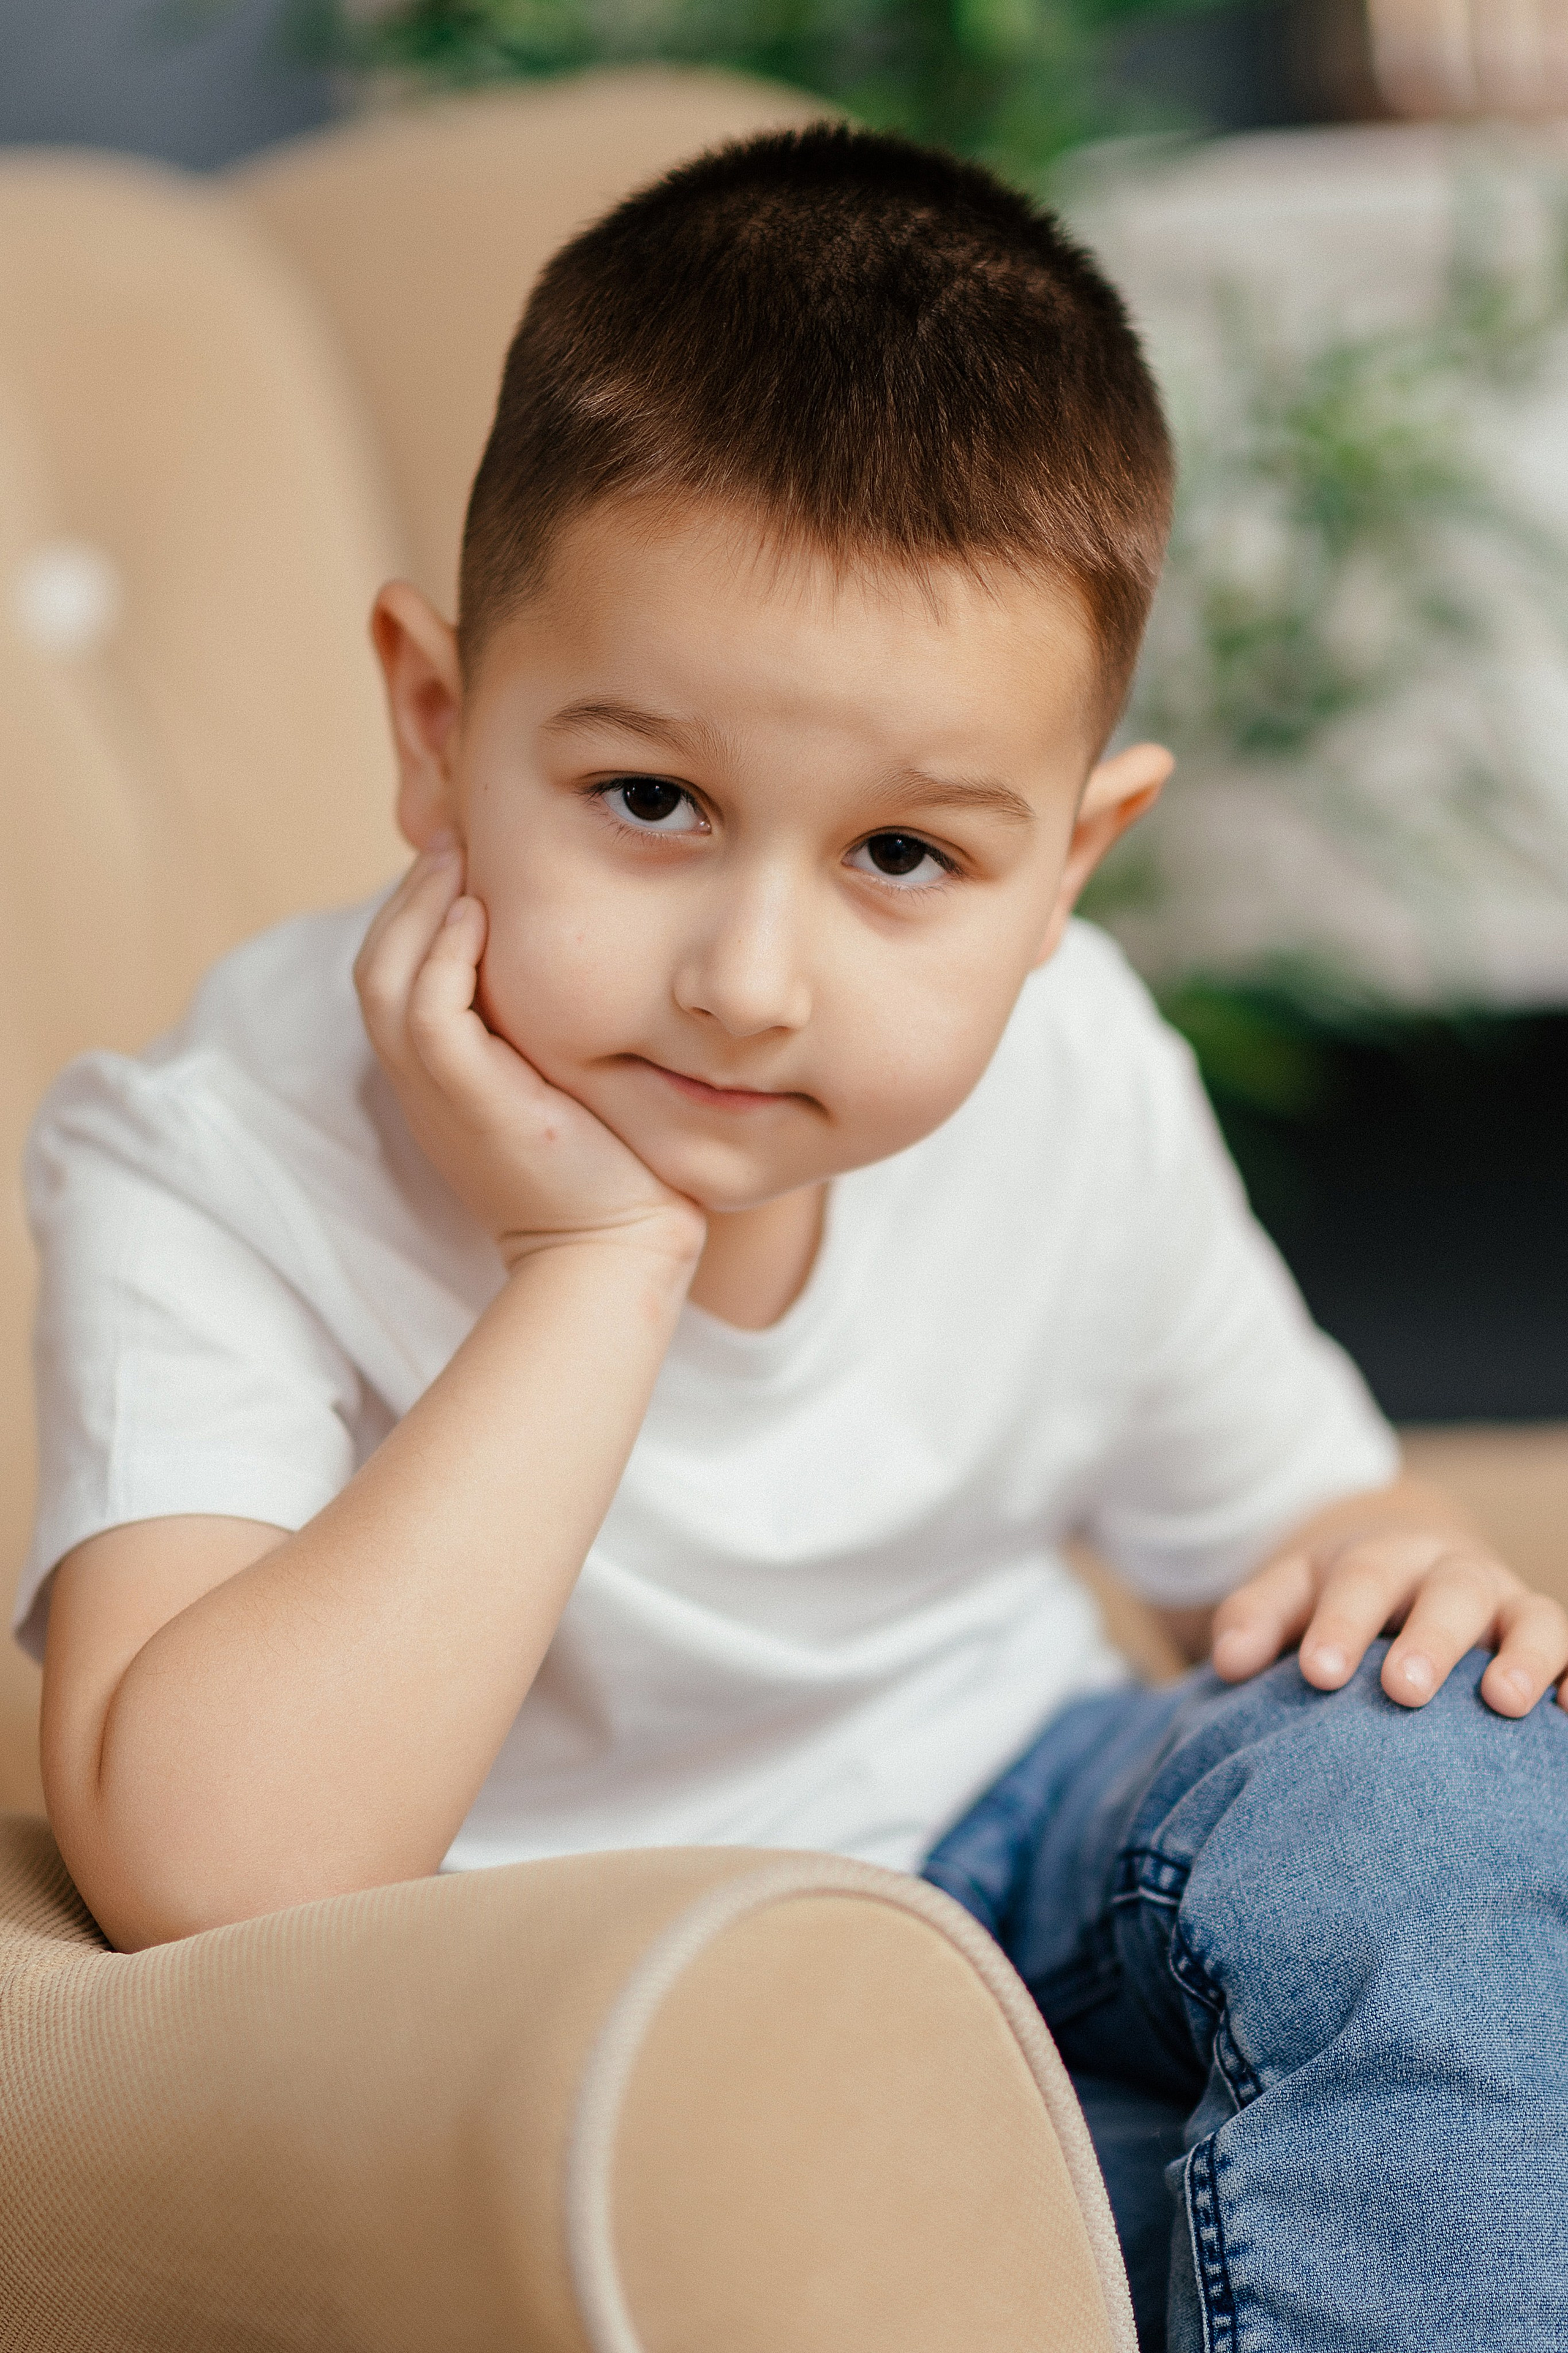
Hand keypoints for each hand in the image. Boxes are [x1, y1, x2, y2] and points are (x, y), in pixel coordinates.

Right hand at [355, 848, 705, 1271]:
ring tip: (460, 854)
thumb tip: (578, 963)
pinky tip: (477, 914)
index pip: (398, 974)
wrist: (615, 1251)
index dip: (417, 911)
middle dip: (410, 892)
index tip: (464, 857)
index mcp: (439, 1079)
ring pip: (386, 978)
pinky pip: (428, 1012)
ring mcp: (437, 1095)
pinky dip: (441, 955)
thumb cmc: (612, 1171)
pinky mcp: (469, 1103)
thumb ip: (546, 1028)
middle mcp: (423, 1085)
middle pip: (377, 963)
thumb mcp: (566, 1083)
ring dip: (418, 907)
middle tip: (455, 835)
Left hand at [1211, 1515, 1567, 1716]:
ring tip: (1502, 1702)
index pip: (1361, 1583)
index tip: (1317, 1673)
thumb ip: (1255, 1620)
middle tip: (1402, 1691)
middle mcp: (1453, 1575)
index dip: (1340, 1625)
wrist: (1410, 1568)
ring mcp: (1507, 1607)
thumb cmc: (1341, 1599)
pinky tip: (1566, 1714)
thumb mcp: (1292, 1593)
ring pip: (1529, 1617)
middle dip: (1428, 1641)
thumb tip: (1228, 1663)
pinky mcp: (1546, 1640)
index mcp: (1383, 1558)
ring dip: (1522, 1656)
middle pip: (1448, 1595)